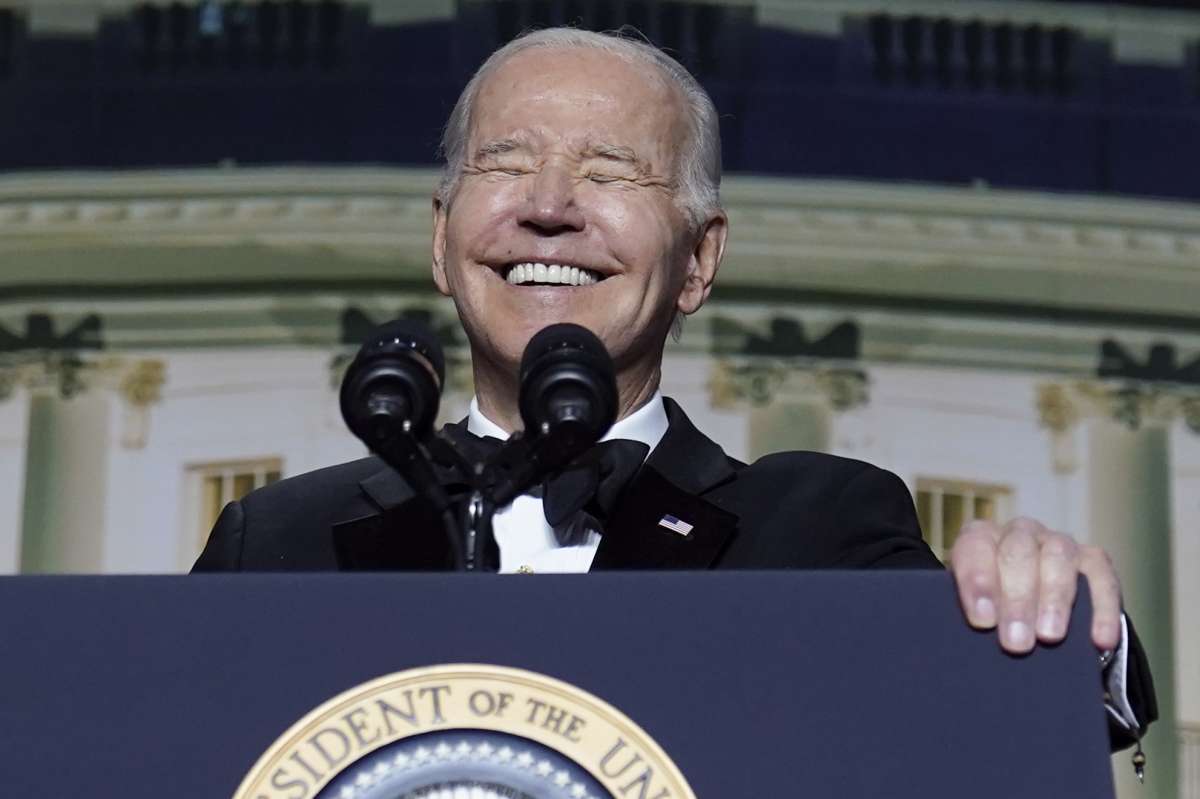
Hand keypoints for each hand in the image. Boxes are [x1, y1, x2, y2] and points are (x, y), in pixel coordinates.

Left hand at [948, 517, 1121, 654]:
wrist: (1031, 617)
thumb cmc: (993, 611)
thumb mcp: (975, 610)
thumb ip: (973, 614)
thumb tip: (978, 632)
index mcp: (981, 539)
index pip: (974, 546)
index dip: (978, 581)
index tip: (982, 621)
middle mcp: (1019, 533)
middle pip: (1018, 552)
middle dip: (1017, 599)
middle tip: (1016, 642)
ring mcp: (1057, 543)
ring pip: (1059, 556)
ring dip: (1054, 599)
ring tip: (1049, 637)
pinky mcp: (1094, 560)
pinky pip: (1102, 578)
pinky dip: (1102, 609)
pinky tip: (1100, 640)